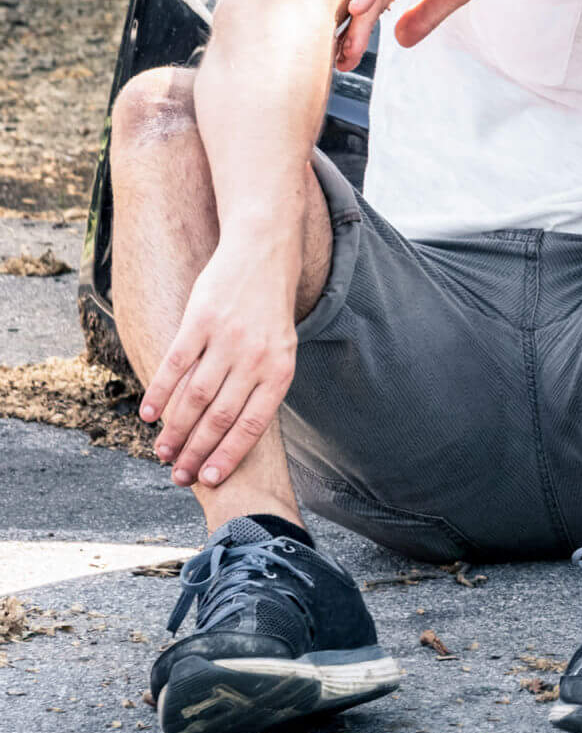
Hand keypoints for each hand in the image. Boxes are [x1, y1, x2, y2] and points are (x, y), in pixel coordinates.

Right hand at [140, 236, 299, 487]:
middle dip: (198, 451)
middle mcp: (255, 357)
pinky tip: (149, 415)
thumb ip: (260, 384)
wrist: (263, 252)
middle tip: (179, 476)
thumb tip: (234, 431)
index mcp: (280, 369)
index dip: (229, 454)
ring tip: (162, 453)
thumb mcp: (281, 347)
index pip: (253, 423)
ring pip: (195, 396)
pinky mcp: (199, 320)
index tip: (210, 479)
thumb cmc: (269, 309)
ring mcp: (226, 338)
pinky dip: (160, 393)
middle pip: (220, 416)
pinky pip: (175, 365)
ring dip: (176, 429)